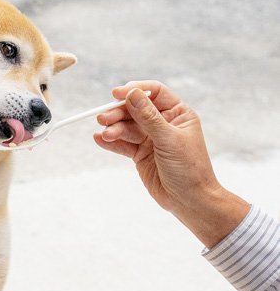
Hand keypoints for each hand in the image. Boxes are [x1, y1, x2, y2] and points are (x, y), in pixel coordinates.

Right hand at [93, 81, 249, 247]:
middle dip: (119, 113)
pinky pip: (123, 144)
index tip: (116, 93)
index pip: (154, 93)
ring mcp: (151, 139)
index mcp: (178, 113)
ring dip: (114, 129)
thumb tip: (132, 94)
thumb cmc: (189, 168)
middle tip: (103, 118)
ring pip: (127, 127)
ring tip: (105, 134)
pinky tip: (100, 140)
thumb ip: (149, 117)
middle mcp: (163, 123)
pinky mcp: (140, 154)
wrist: (189, 200)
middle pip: (135, 109)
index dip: (135, 90)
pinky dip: (111, 142)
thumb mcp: (169, 139)